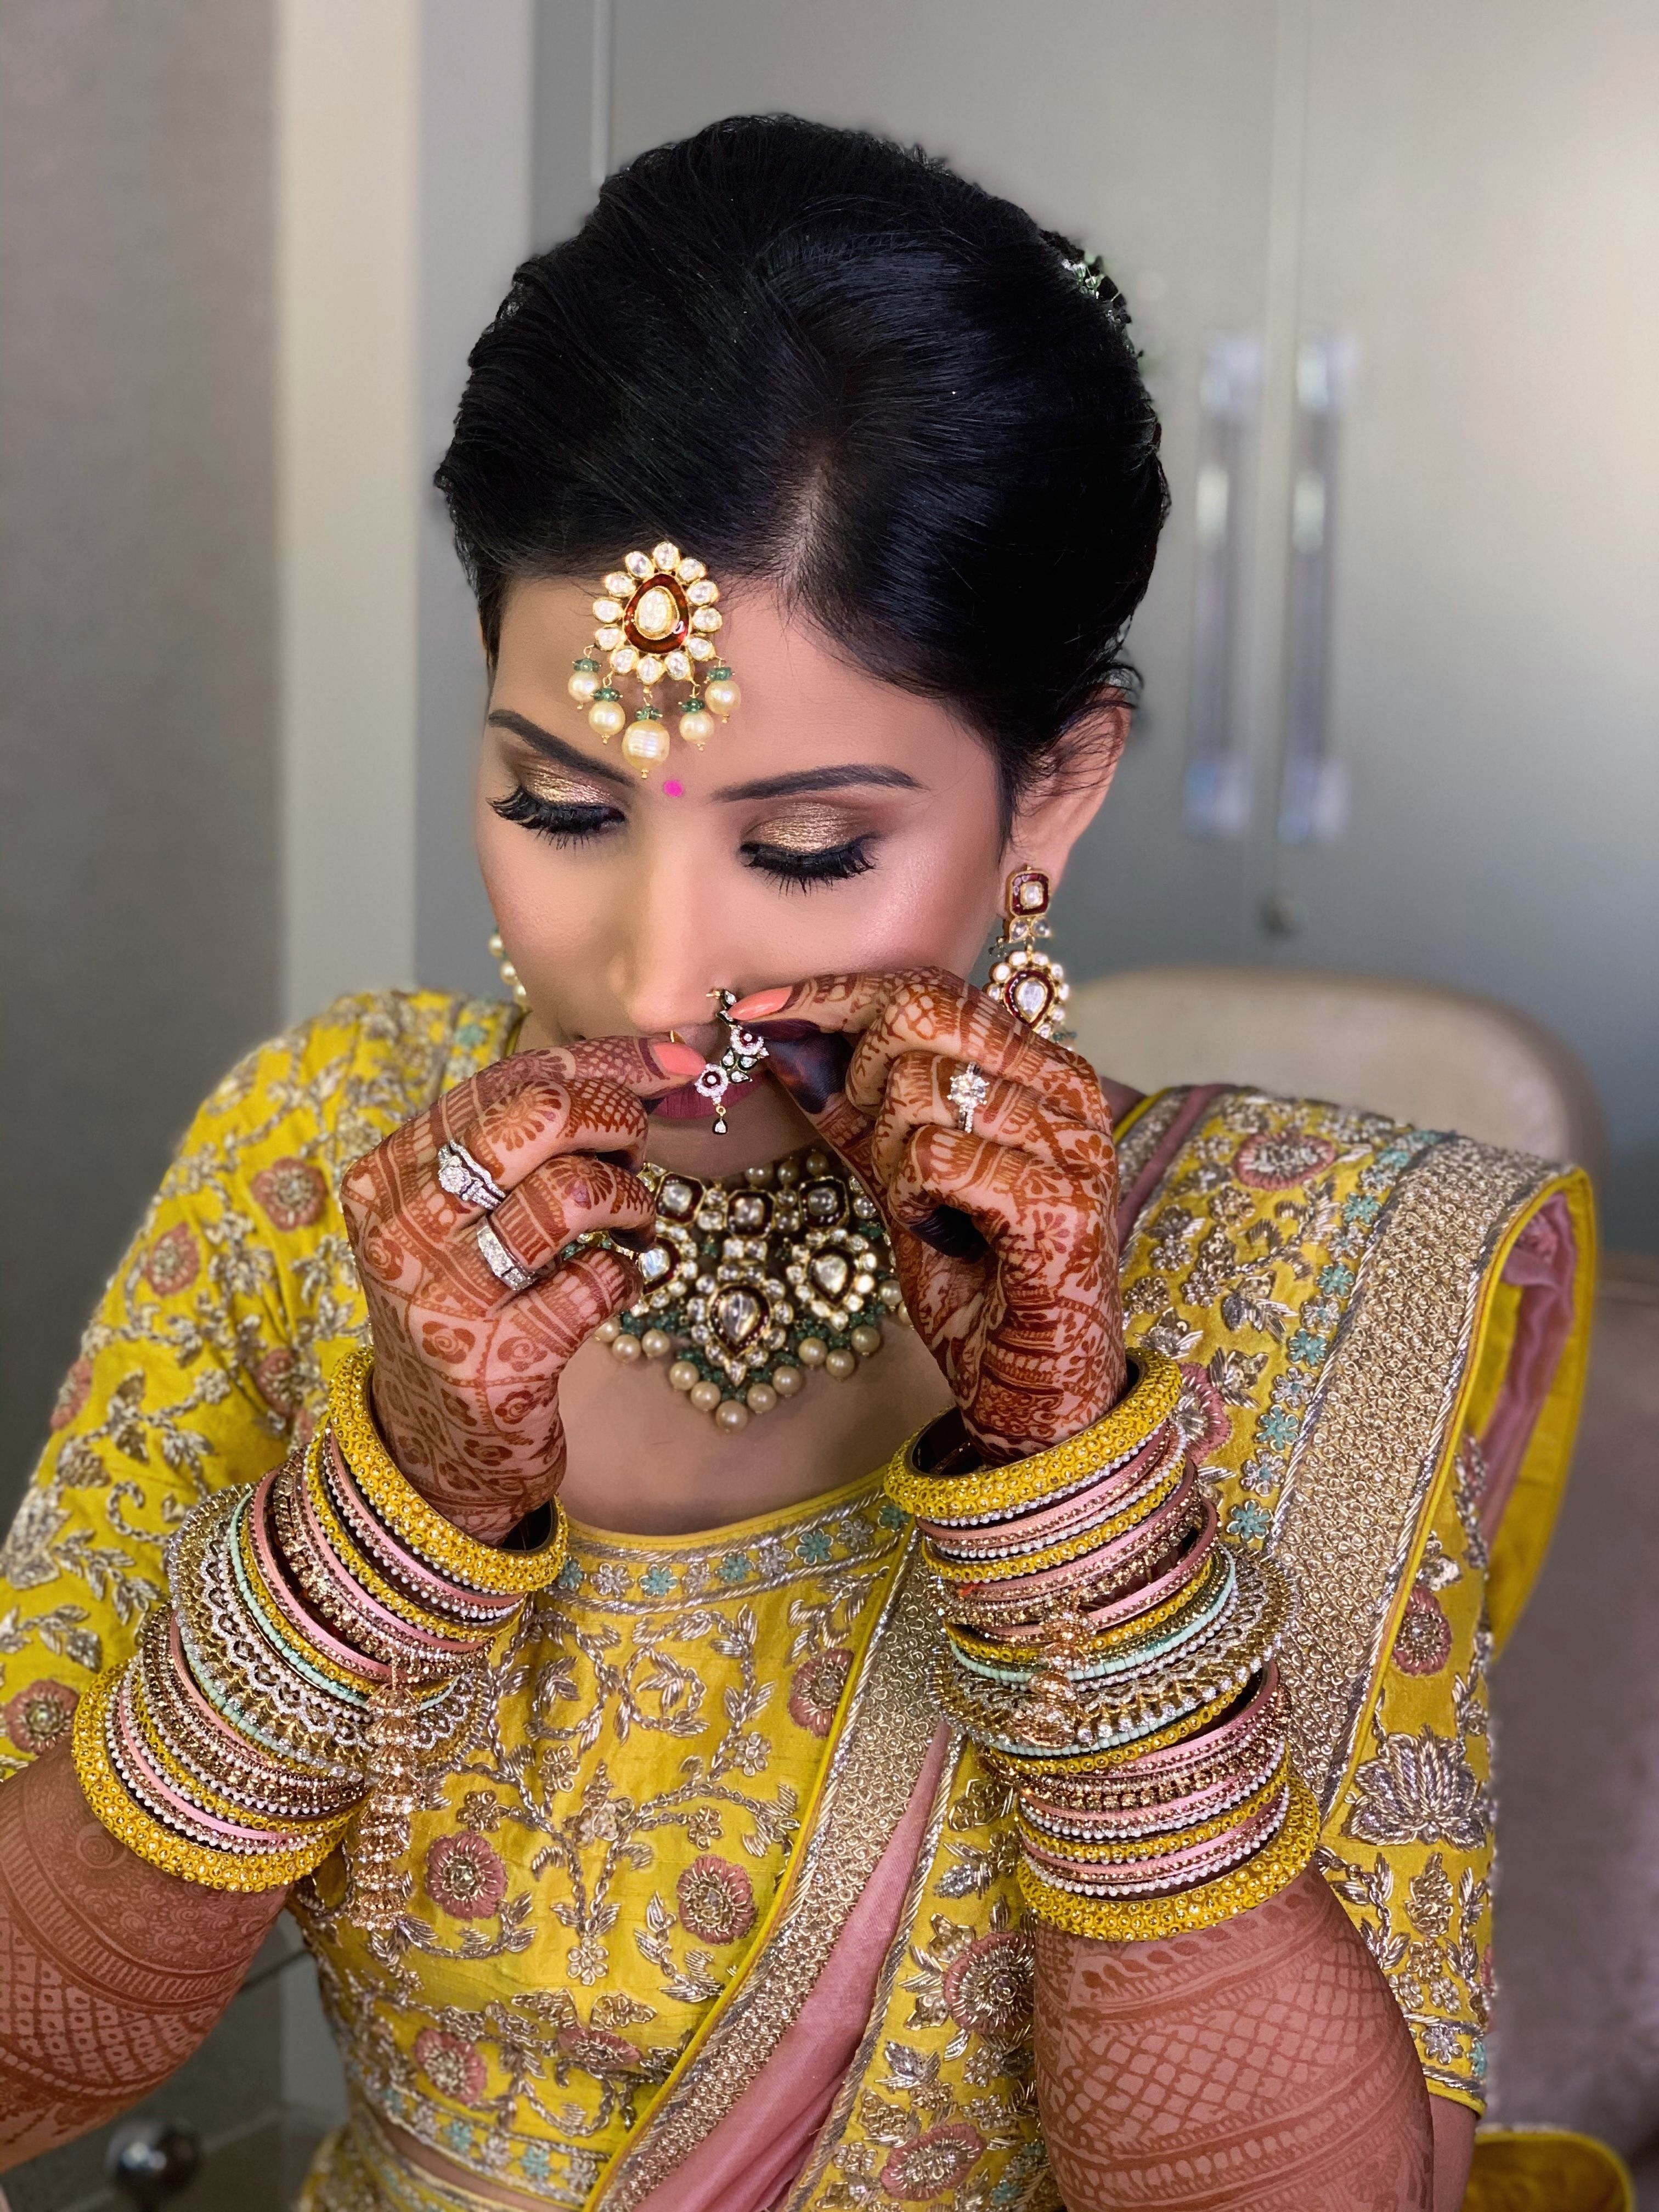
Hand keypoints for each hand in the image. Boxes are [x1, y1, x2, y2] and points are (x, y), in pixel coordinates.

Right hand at [339, 1038, 699, 1542]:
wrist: (433, 1445)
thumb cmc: (464, 1306)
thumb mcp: (462, 1215)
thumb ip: (520, 1143)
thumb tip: (641, 1068)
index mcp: (390, 1174)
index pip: (506, 1081)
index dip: (601, 1061)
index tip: (669, 1061)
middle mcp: (406, 1226)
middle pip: (539, 1117)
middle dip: (615, 1117)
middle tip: (636, 1149)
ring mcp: (447, 1293)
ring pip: (573, 1193)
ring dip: (629, 1200)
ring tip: (632, 1222)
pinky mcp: (498, 1357)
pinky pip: (598, 1281)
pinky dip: (627, 1275)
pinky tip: (616, 1284)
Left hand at [732, 970, 1124, 1462]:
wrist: (1034, 1387)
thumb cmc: (978, 1285)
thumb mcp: (901, 1182)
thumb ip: (854, 1111)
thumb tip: (782, 1041)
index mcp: (1043, 1070)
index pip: (930, 990)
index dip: (835, 992)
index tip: (760, 1010)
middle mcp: (1068, 1094)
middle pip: (919, 1019)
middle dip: (860, 1077)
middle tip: (878, 1149)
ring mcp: (1070, 1146)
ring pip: (916, 1088)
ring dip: (889, 1155)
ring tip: (926, 1207)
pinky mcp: (1058, 1203)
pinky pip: (932, 1156)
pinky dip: (912, 1196)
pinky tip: (939, 1230)